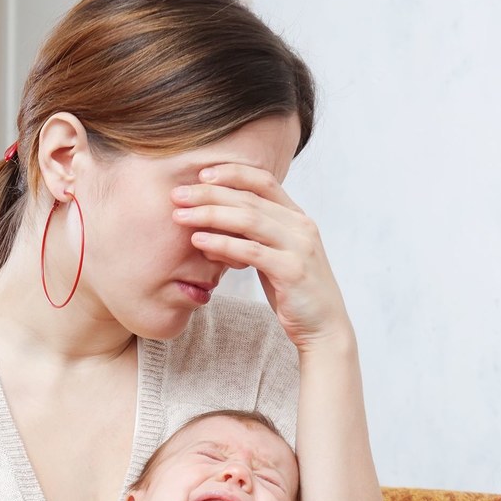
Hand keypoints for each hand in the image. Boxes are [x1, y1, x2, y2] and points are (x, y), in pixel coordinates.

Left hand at [172, 164, 353, 351]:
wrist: (322, 327)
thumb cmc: (290, 290)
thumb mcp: (269, 255)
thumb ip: (247, 236)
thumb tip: (205, 225)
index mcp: (296, 217)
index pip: (263, 180)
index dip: (232, 173)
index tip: (201, 174)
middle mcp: (300, 226)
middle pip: (249, 198)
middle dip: (210, 193)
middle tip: (177, 194)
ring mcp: (299, 247)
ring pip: (249, 219)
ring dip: (210, 215)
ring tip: (180, 216)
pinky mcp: (292, 270)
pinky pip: (251, 251)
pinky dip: (222, 243)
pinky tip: (199, 241)